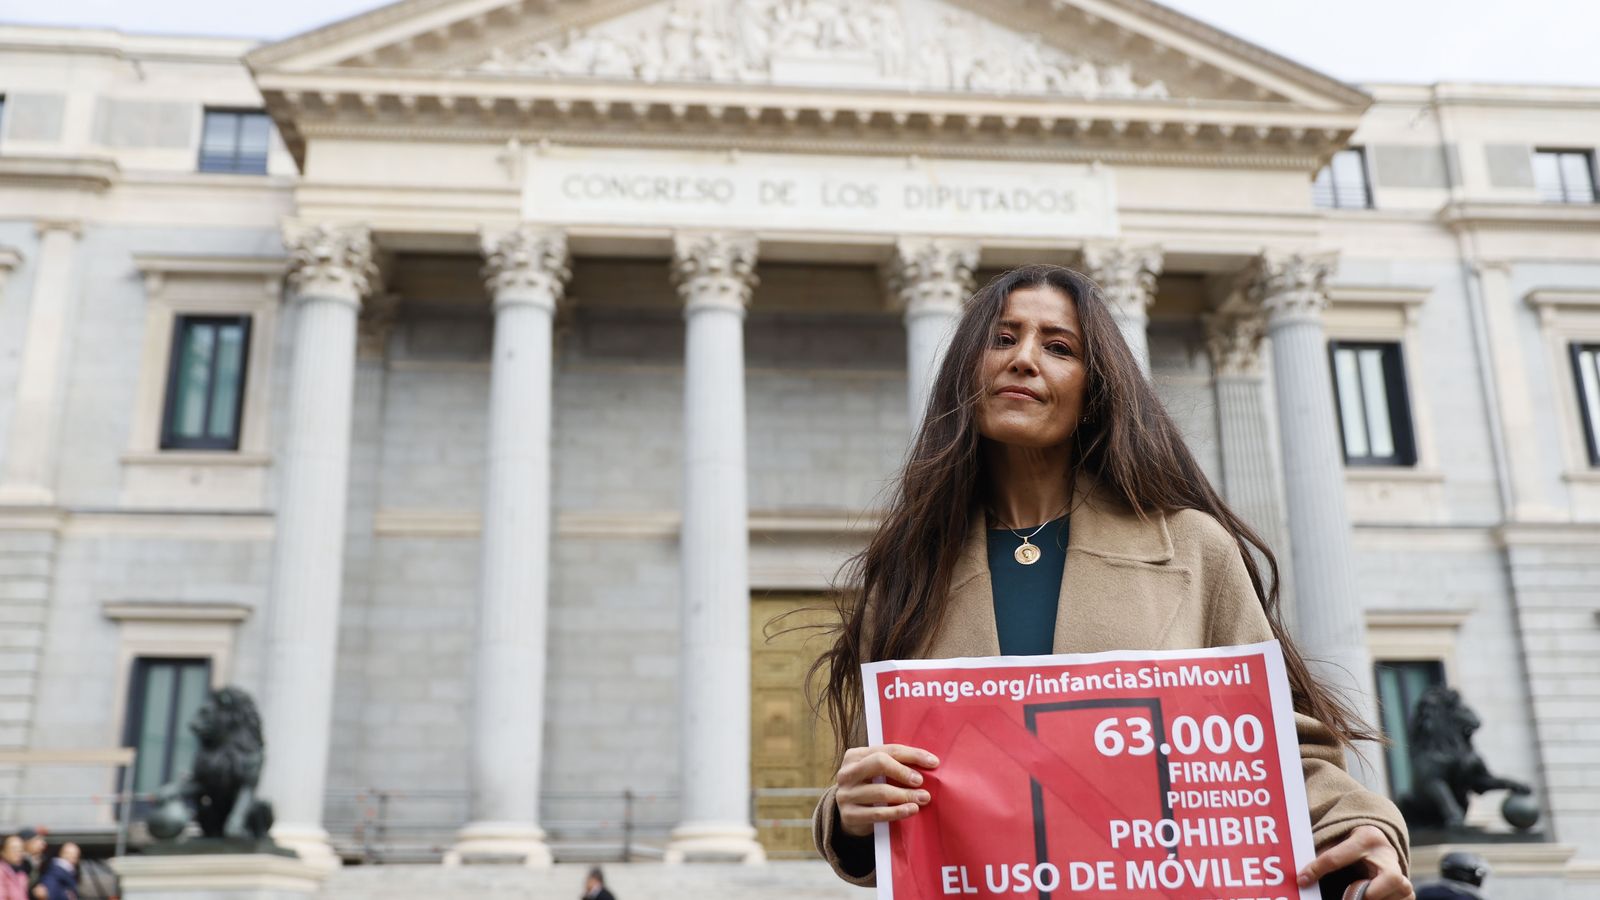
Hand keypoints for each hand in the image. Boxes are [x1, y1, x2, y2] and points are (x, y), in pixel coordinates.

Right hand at [833, 743, 938, 837]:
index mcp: (855, 756)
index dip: (912, 754)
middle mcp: (847, 772)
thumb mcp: (877, 773)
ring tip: (923, 798)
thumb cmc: (871, 788)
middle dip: (903, 771)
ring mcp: (845, 794)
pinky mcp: (848, 815)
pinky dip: (897, 811)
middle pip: (879, 763)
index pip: (888, 750)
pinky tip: (911, 810)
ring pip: (880, 791)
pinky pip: (877, 813)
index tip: (933, 762)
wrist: (850, 817)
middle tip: (921, 781)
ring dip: (906, 795)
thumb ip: (895, 765)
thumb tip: (928, 763)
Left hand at [1297, 824, 1412, 899]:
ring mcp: (1402, 875)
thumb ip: (1322, 855)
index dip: (1316, 870)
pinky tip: (1366, 898)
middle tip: (1348, 898)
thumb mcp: (1338, 841)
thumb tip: (1301, 875)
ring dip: (1375, 899)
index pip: (1336, 858)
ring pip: (1395, 895)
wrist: (1379, 845)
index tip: (1302, 880)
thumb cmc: (1351, 845)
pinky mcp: (1408, 892)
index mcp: (1366, 838)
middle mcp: (1388, 857)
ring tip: (1357, 896)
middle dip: (1366, 894)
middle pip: (1385, 881)